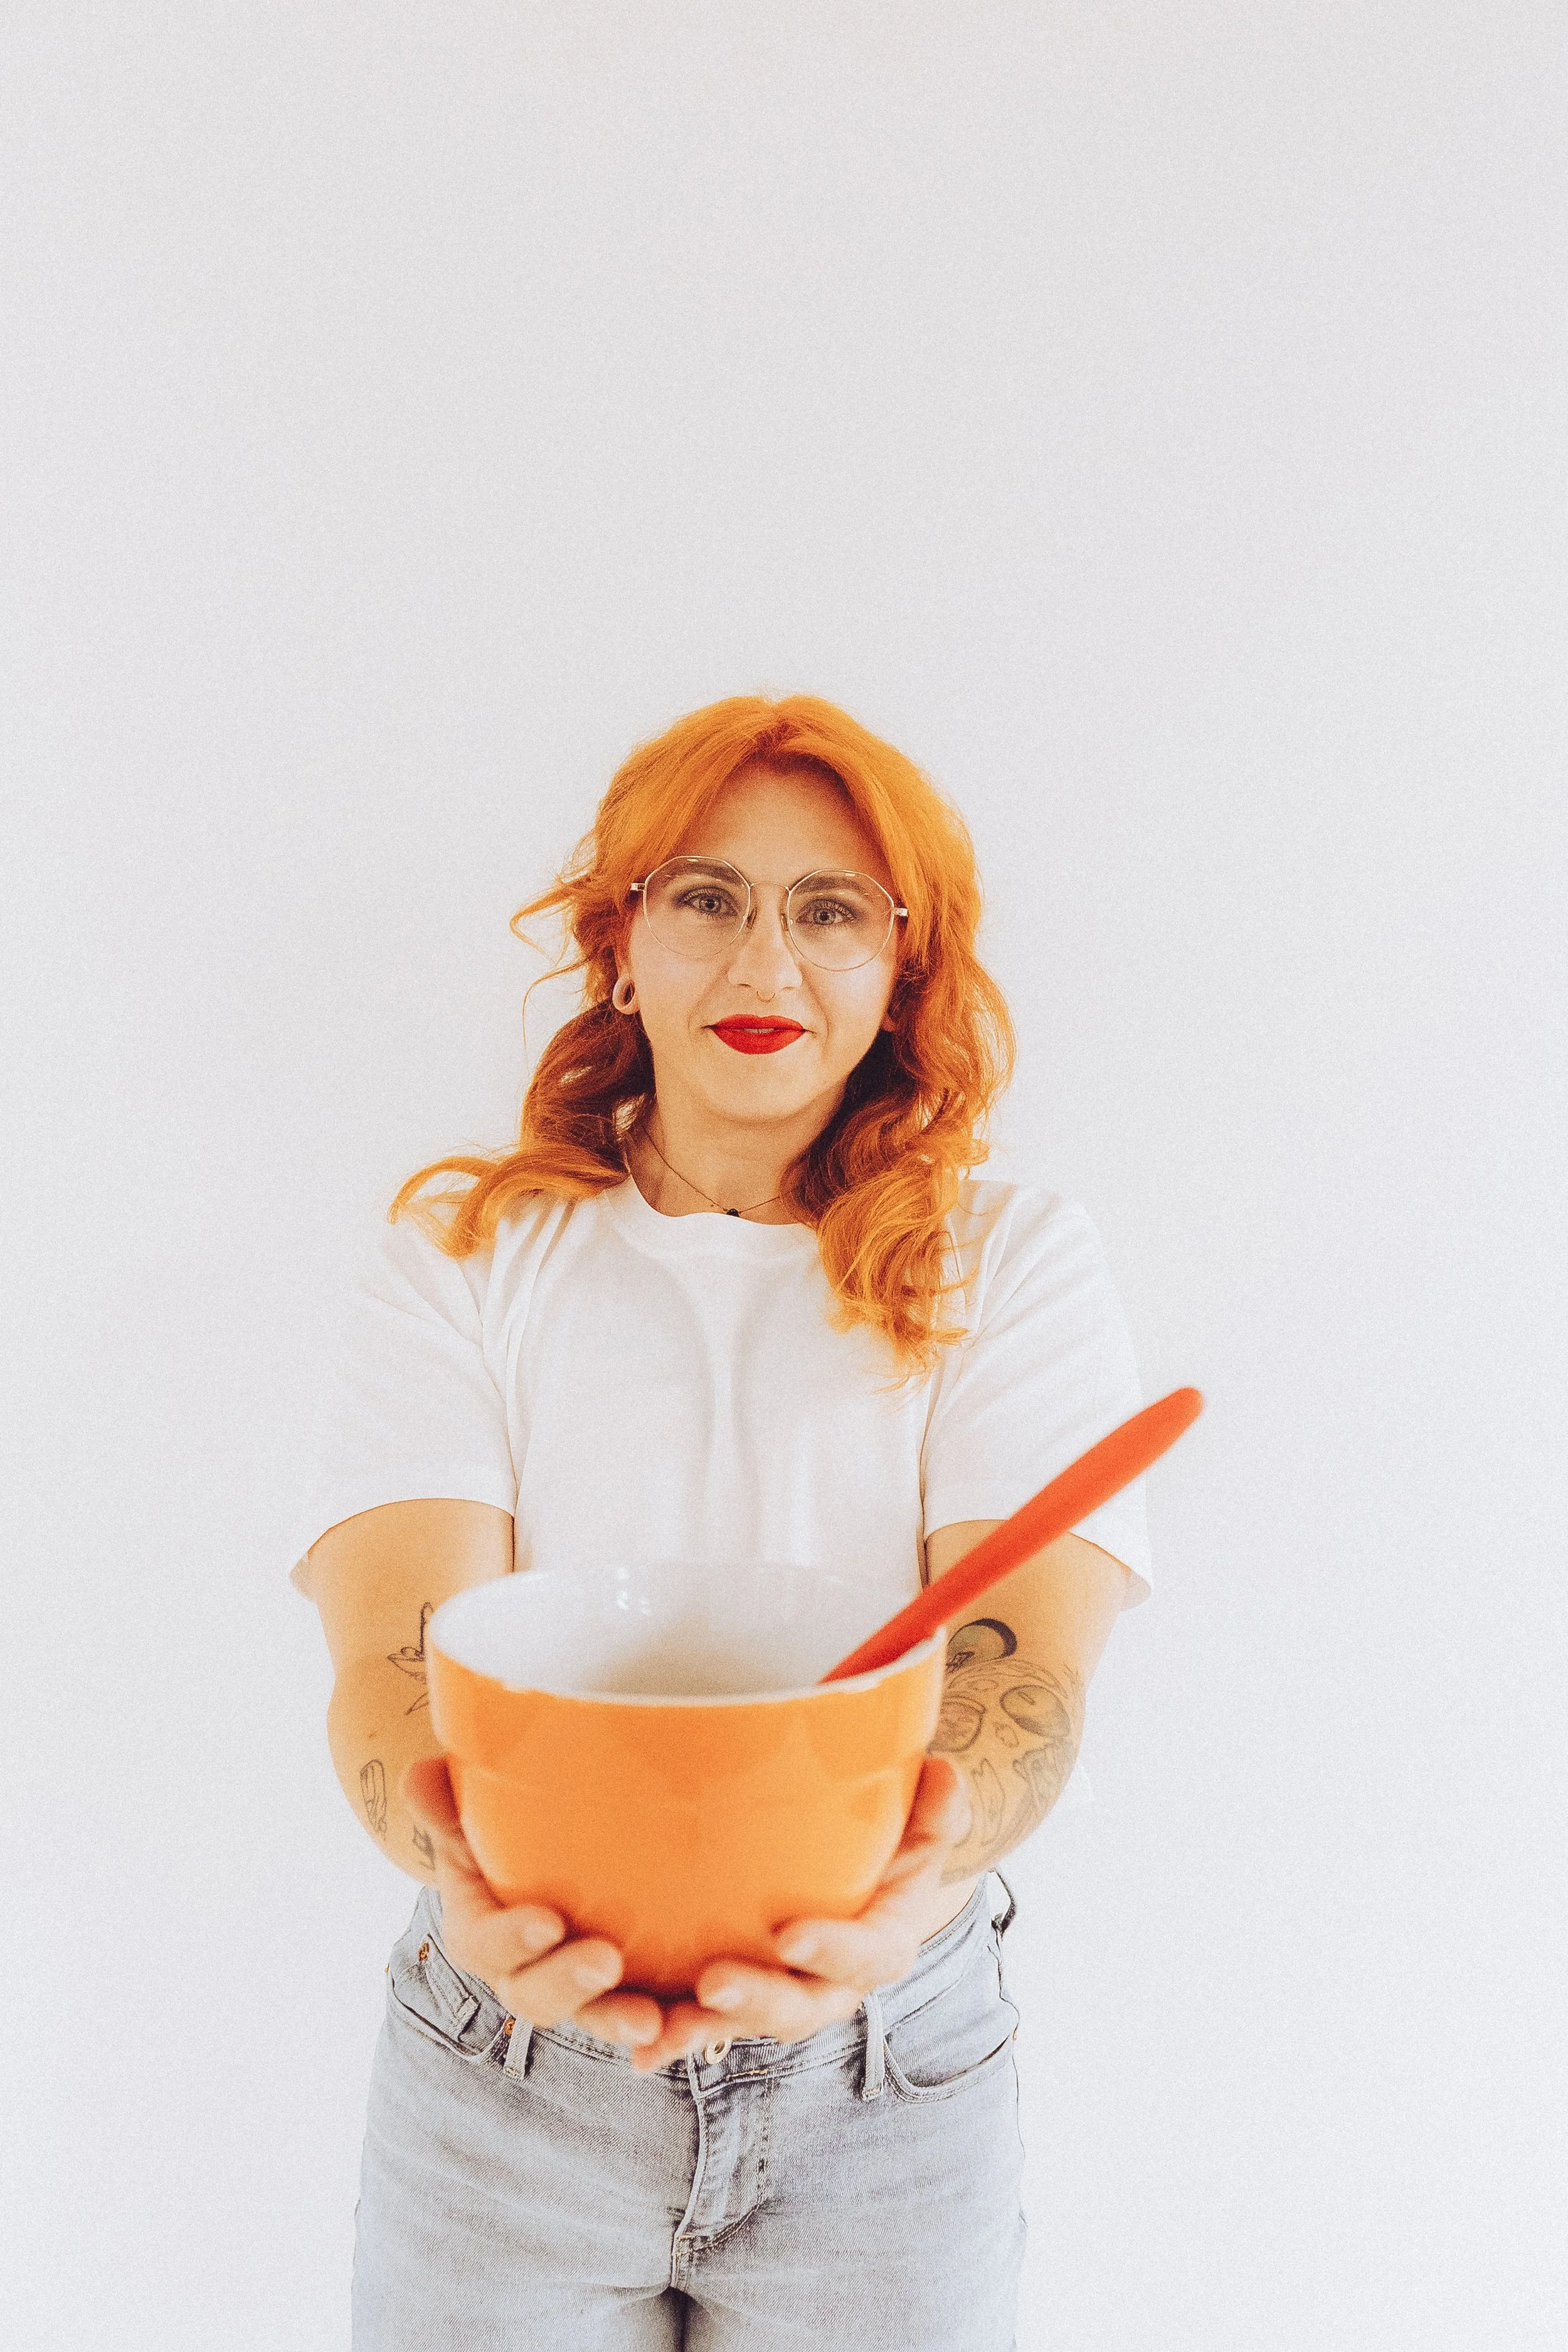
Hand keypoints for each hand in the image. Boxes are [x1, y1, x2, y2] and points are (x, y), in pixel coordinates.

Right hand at [400, 1758, 665, 2051]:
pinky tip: (694, 2022)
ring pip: (596, 2017)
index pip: (486, 1945)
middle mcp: (526, 1973)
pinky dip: (669, 2030)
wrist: (549, 1860)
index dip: (511, 1939)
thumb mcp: (474, 1818)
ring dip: (620, 2021)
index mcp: (483, 1933)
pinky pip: (649, 2019)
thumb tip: (418, 1774)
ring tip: (654, 2020)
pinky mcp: (630, 1992)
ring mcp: (580, 1991)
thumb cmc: (504, 1837)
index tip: (546, 1921)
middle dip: (569, 1985)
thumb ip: (450, 1804)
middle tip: (607, 1962)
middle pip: (537, 1996)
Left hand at [626, 1755, 973, 2073]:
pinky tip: (637, 2046)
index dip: (832, 1951)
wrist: (866, 1882)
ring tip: (658, 2027)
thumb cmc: (894, 1849)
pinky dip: (671, 2037)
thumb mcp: (922, 1829)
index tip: (791, 1936)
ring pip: (744, 2025)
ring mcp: (781, 1998)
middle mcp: (831, 1987)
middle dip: (754, 2000)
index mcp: (881, 1947)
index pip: (865, 1957)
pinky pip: (704, 2024)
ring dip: (701, 2030)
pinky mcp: (737, 1999)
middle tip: (711, 1982)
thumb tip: (945, 1773)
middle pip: (797, 2008)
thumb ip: (936, 1809)